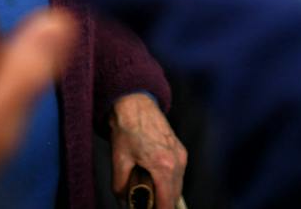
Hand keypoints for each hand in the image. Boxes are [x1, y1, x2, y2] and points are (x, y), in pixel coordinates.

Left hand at [108, 93, 186, 207]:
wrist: (135, 103)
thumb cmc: (127, 127)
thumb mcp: (119, 159)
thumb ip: (120, 185)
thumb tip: (123, 201)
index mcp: (163, 166)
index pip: (167, 202)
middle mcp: (177, 161)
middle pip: (175, 197)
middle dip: (161, 205)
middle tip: (146, 204)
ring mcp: (181, 155)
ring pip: (178, 186)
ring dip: (166, 194)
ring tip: (148, 193)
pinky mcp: (180, 150)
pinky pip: (178, 174)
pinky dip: (169, 182)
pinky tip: (155, 180)